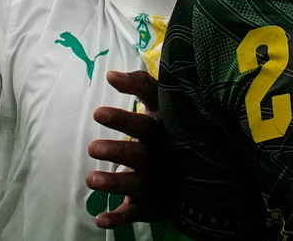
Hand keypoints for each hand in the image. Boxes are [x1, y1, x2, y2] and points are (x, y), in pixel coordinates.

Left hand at [86, 70, 164, 227]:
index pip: (147, 120)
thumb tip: (110, 73)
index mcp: (166, 128)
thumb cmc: (170, 128)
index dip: (125, 115)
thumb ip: (140, 85)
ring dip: (116, 183)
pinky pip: (138, 213)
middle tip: (93, 148)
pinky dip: (120, 217)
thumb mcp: (162, 105)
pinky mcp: (157, 204)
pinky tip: (100, 218)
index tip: (99, 108)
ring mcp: (162, 181)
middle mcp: (166, 155)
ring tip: (91, 180)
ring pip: (140, 184)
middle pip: (142, 153)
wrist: (202, 168)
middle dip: (118, 152)